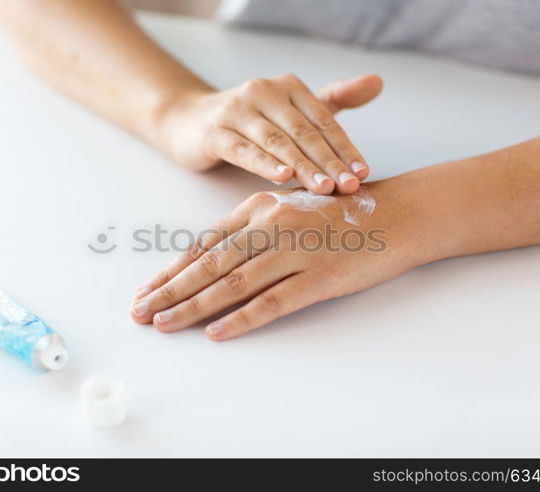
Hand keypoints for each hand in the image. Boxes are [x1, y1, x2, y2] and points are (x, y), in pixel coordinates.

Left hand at [130, 179, 426, 340]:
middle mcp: (272, 225)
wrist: (399, 213)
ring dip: (194, 306)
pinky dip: (242, 318)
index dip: (171, 269)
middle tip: (140, 313)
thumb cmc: (341, 212)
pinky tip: (217, 333)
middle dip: (169, 291)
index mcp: (260, 207)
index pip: (204, 243)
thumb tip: (211, 260)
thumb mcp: (290, 208)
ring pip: (233, 283)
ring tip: (165, 324)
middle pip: (209, 264)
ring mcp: (297, 250)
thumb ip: (253, 229)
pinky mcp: (321, 276)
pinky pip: (273, 301)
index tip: (146, 290)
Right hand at [155, 74, 382, 194]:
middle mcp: (264, 92)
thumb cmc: (249, 120)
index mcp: (289, 87)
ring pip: (276, 142)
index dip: (344, 148)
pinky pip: (243, 149)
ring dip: (302, 166)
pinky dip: (264, 164)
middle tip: (348, 187)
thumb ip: (333, 100)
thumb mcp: (292, 108)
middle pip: (303, 132)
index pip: (323, 121)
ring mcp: (237, 110)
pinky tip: (282, 177)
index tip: (362, 174)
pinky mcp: (215, 131)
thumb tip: (378, 82)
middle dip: (328, 161)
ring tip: (324, 188)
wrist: (190, 121)